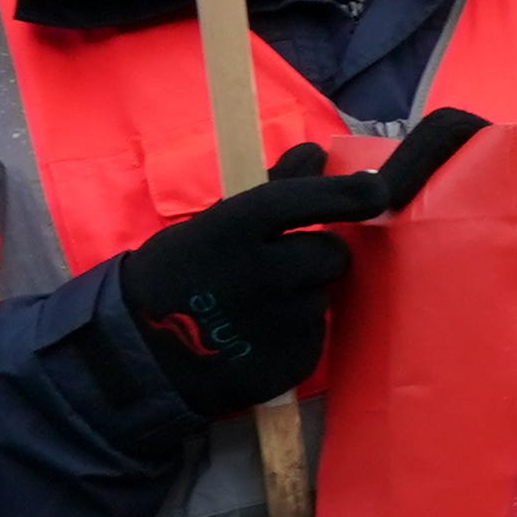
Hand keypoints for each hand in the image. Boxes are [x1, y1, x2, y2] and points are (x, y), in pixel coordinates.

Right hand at [111, 143, 397, 414]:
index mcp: (230, 232)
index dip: (343, 194)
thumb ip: (270, 190)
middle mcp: (257, 275)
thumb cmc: (180, 277)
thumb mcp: (212, 227)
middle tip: (289, 260)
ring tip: (259, 303)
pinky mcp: (288, 363)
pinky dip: (297, 331)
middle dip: (319, 255)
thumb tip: (316, 153)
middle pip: (330, 255)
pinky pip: (315, 336)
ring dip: (304, 295)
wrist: (141, 354)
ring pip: (324, 297)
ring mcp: (275, 323)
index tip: (375, 190)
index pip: (300, 201)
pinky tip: (260, 333)